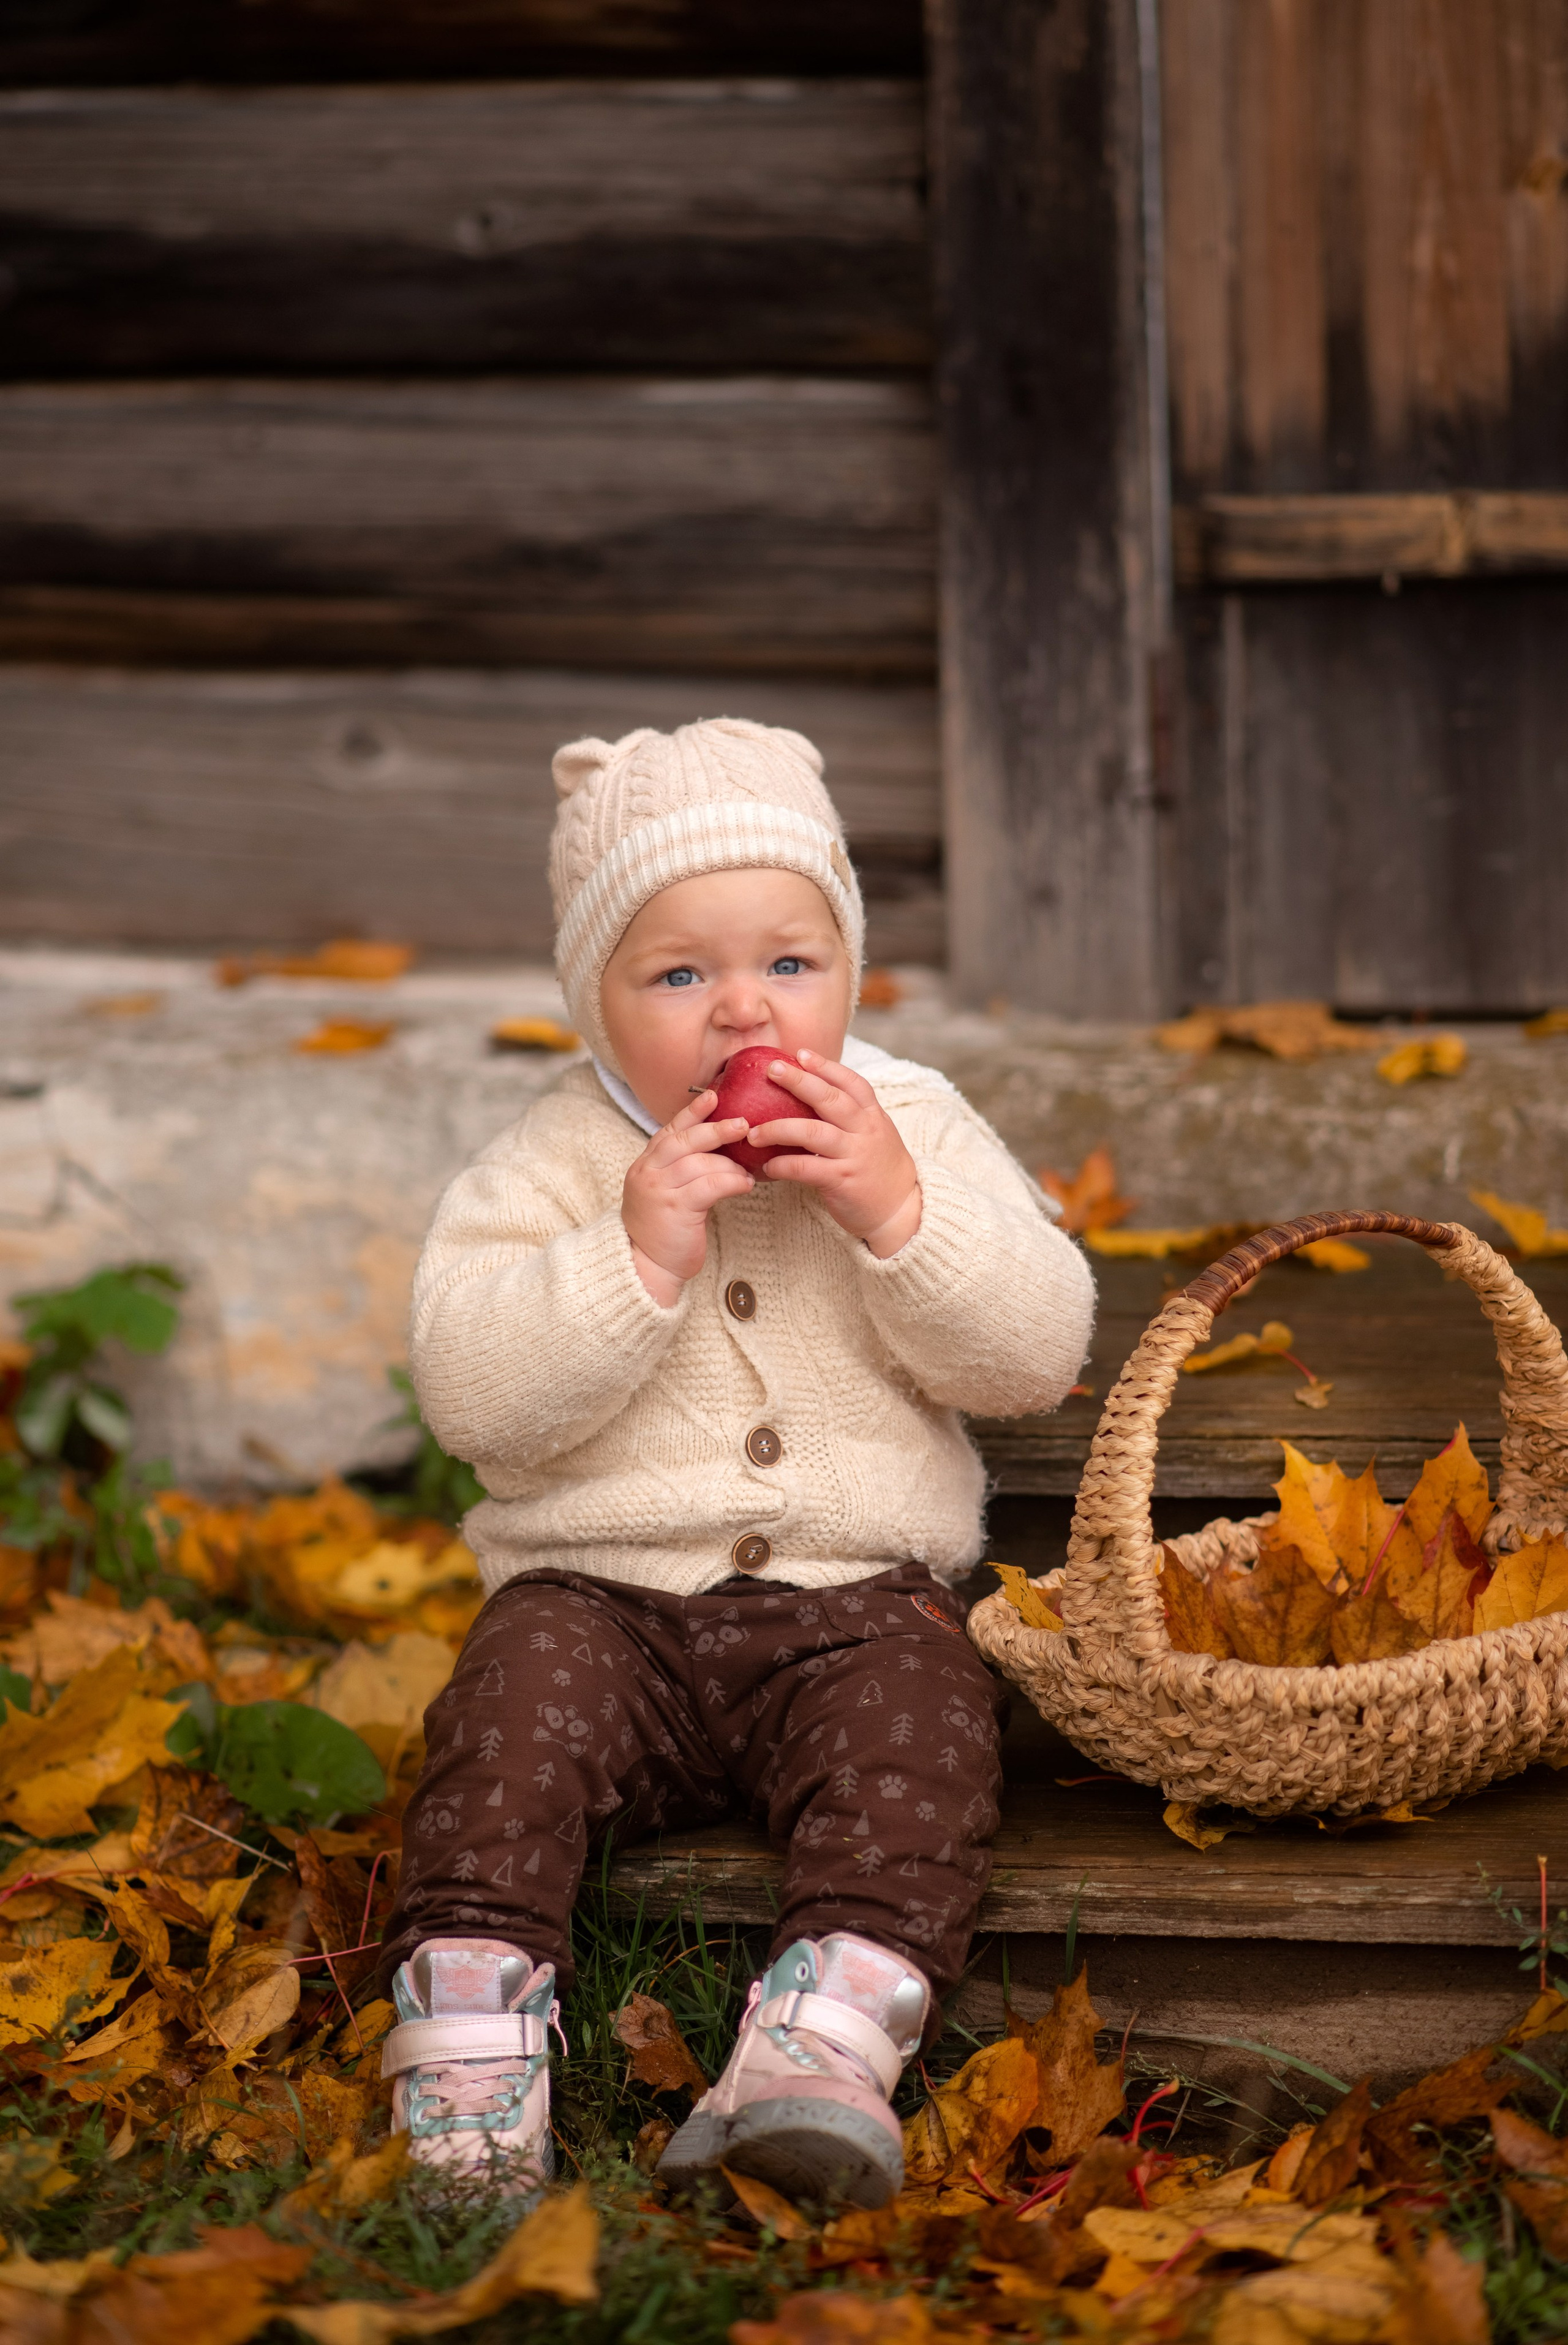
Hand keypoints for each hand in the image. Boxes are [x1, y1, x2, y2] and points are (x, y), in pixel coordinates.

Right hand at [622, 1092, 752, 1304]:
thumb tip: (719, 1148)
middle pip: (684, 1141)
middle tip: (743, 1124)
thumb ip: (681, 1169)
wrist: (647, 1267)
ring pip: (701, 1163)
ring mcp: (660, 1190)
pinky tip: (746, 1185)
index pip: (670, 1130)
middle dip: (715, 1129)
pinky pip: (711, 1185)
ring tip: (747, 1171)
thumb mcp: (665, 1192)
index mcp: (645, 1165)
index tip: (713, 1096)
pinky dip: (733, 1182)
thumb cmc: (663, 1230)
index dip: (692, 1112)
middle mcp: (648, 1173)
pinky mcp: (676, 1208)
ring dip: (730, 1164)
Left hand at [745, 1048, 921, 1256]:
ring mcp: (854, 1155)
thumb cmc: (878, 1169)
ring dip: (779, 1128)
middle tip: (772, 1070)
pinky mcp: (842, 1180)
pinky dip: (784, 1165)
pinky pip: (807, 1168)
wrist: (901, 1210)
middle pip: (830, 1099)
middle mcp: (865, 1131)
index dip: (826, 1066)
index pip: (851, 1082)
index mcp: (872, 1116)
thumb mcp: (873, 1135)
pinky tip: (767, 1167)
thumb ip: (850, 1116)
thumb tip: (811, 1096)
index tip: (801, 1053)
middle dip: (799, 1081)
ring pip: (813, 1132)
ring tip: (753, 1132)